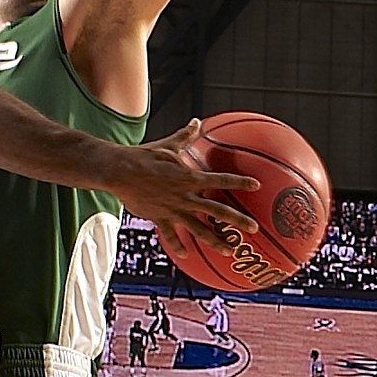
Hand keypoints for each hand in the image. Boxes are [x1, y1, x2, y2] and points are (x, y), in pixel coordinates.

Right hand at [111, 122, 255, 249]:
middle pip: (218, 211)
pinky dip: (178, 245)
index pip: (221, 180)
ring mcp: (174, 209)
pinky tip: (185, 255)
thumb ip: (185, 136)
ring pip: (199, 229)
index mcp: (190, 177)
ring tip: (228, 251)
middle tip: (254, 228)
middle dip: (238, 220)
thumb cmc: (144, 156)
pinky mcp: (160, 218)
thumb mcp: (168, 145)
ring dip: (215, 241)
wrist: (120, 171)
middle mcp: (186, 196)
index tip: (256, 186)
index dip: (240, 183)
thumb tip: (196, 121)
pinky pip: (171, 235)